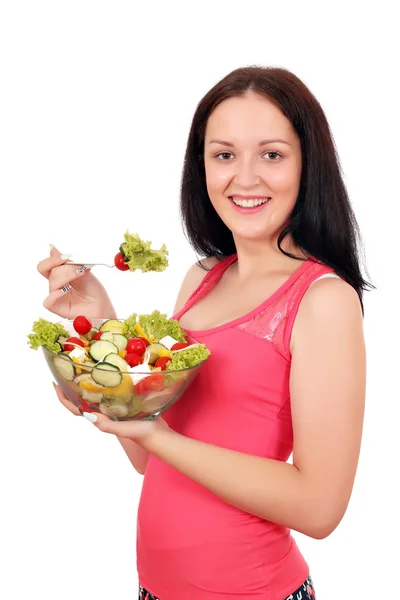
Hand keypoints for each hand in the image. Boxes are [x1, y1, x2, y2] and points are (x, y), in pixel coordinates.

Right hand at [37, 246, 115, 318]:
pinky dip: (56, 294)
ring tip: (82, 274)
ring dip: (68, 276)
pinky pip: (48, 301)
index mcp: (59, 276)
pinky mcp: (58, 308)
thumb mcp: (83, 271)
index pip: (46, 265)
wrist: (103, 306)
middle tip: (79, 268)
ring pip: (52, 283)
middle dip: (65, 267)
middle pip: (48, 271)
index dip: (53, 260)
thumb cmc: (93, 290)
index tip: (67, 256)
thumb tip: (52, 249)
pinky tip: (67, 290)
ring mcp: (56, 297)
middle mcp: (56, 286)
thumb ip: (67, 263)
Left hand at [54, 384, 170, 447]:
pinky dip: (105, 385)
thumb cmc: (141, 433)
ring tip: (82, 372)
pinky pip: (110, 394)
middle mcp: (104, 414)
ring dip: (86, 387)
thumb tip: (88, 416)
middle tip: (66, 374)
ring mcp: (114, 410)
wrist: (158, 436)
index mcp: (100, 419)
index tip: (55, 385)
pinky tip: (108, 377)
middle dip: (72, 390)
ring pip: (95, 397)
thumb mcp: (122, 429)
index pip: (76, 409)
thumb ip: (106, 424)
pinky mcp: (124, 405)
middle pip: (82, 402)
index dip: (63, 399)